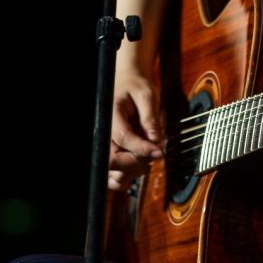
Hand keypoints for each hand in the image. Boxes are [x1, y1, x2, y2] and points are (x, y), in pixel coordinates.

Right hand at [109, 71, 162, 192]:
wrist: (127, 84)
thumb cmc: (135, 87)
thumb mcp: (147, 94)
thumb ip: (150, 118)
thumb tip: (155, 140)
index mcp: (110, 116)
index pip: (123, 138)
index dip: (142, 148)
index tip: (159, 151)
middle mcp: (104, 134)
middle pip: (114, 160)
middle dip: (138, 161)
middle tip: (155, 152)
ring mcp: (105, 147)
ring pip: (114, 174)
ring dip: (134, 171)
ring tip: (147, 156)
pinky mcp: (111, 155)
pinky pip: (115, 178)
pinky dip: (128, 176)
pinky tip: (140, 163)